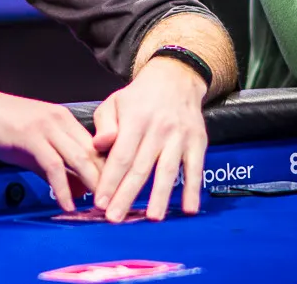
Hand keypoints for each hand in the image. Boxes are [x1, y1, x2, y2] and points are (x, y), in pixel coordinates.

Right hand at [0, 86, 103, 210]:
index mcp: (63, 119)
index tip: (113, 194)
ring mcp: (46, 126)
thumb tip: (76, 191)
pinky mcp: (31, 136)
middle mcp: (60, 119)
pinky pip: (54, 166)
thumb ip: (53, 168)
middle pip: (94, 152)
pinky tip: (66, 204)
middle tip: (112, 207)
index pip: (96, 146)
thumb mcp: (31, 149)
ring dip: (92, 185)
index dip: (107, 171)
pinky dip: (63, 188)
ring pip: (80, 157)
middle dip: (106, 181)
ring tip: (97, 209)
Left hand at [91, 56, 207, 221]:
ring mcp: (180, 136)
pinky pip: (195, 168)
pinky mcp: (198, 142)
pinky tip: (189, 209)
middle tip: (116, 218)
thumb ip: (104, 125)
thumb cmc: (138, 97)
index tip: (100, 202)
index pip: (120, 156)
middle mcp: (158, 129)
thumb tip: (98, 146)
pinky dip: (193, 189)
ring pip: (168, 171)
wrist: (175, 78)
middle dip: (127, 195)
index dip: (110, 180)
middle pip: (141, 168)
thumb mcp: (114, 102)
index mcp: (135, 120)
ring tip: (151, 218)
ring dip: (160, 196)